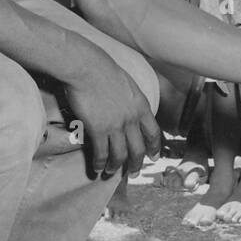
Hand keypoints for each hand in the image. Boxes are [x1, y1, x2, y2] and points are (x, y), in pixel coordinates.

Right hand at [63, 51, 160, 178]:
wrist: (86, 68)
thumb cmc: (103, 70)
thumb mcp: (127, 83)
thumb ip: (130, 99)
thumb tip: (126, 107)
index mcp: (141, 106)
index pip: (153, 132)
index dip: (154, 147)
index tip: (153, 156)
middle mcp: (132, 119)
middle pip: (138, 149)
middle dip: (135, 164)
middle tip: (132, 172)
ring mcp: (116, 125)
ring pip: (120, 154)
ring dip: (115, 166)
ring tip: (111, 173)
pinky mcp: (98, 129)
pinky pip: (101, 153)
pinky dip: (100, 163)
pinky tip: (97, 168)